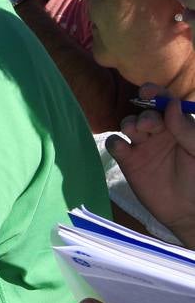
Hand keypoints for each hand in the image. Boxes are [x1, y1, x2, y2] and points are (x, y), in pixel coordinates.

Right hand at [107, 83, 194, 245]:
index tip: (147, 91)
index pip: (164, 102)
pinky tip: (123, 148)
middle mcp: (158, 132)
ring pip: (127, 124)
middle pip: (143, 112)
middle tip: (149, 124)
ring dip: (129, 124)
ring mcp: (141, 146)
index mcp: (178, 126)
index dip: (155, 93)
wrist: (189, 211)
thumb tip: (171, 105)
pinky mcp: (128, 161)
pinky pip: (115, 145)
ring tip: (137, 133)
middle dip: (144, 114)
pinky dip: (115, 143)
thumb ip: (187, 130)